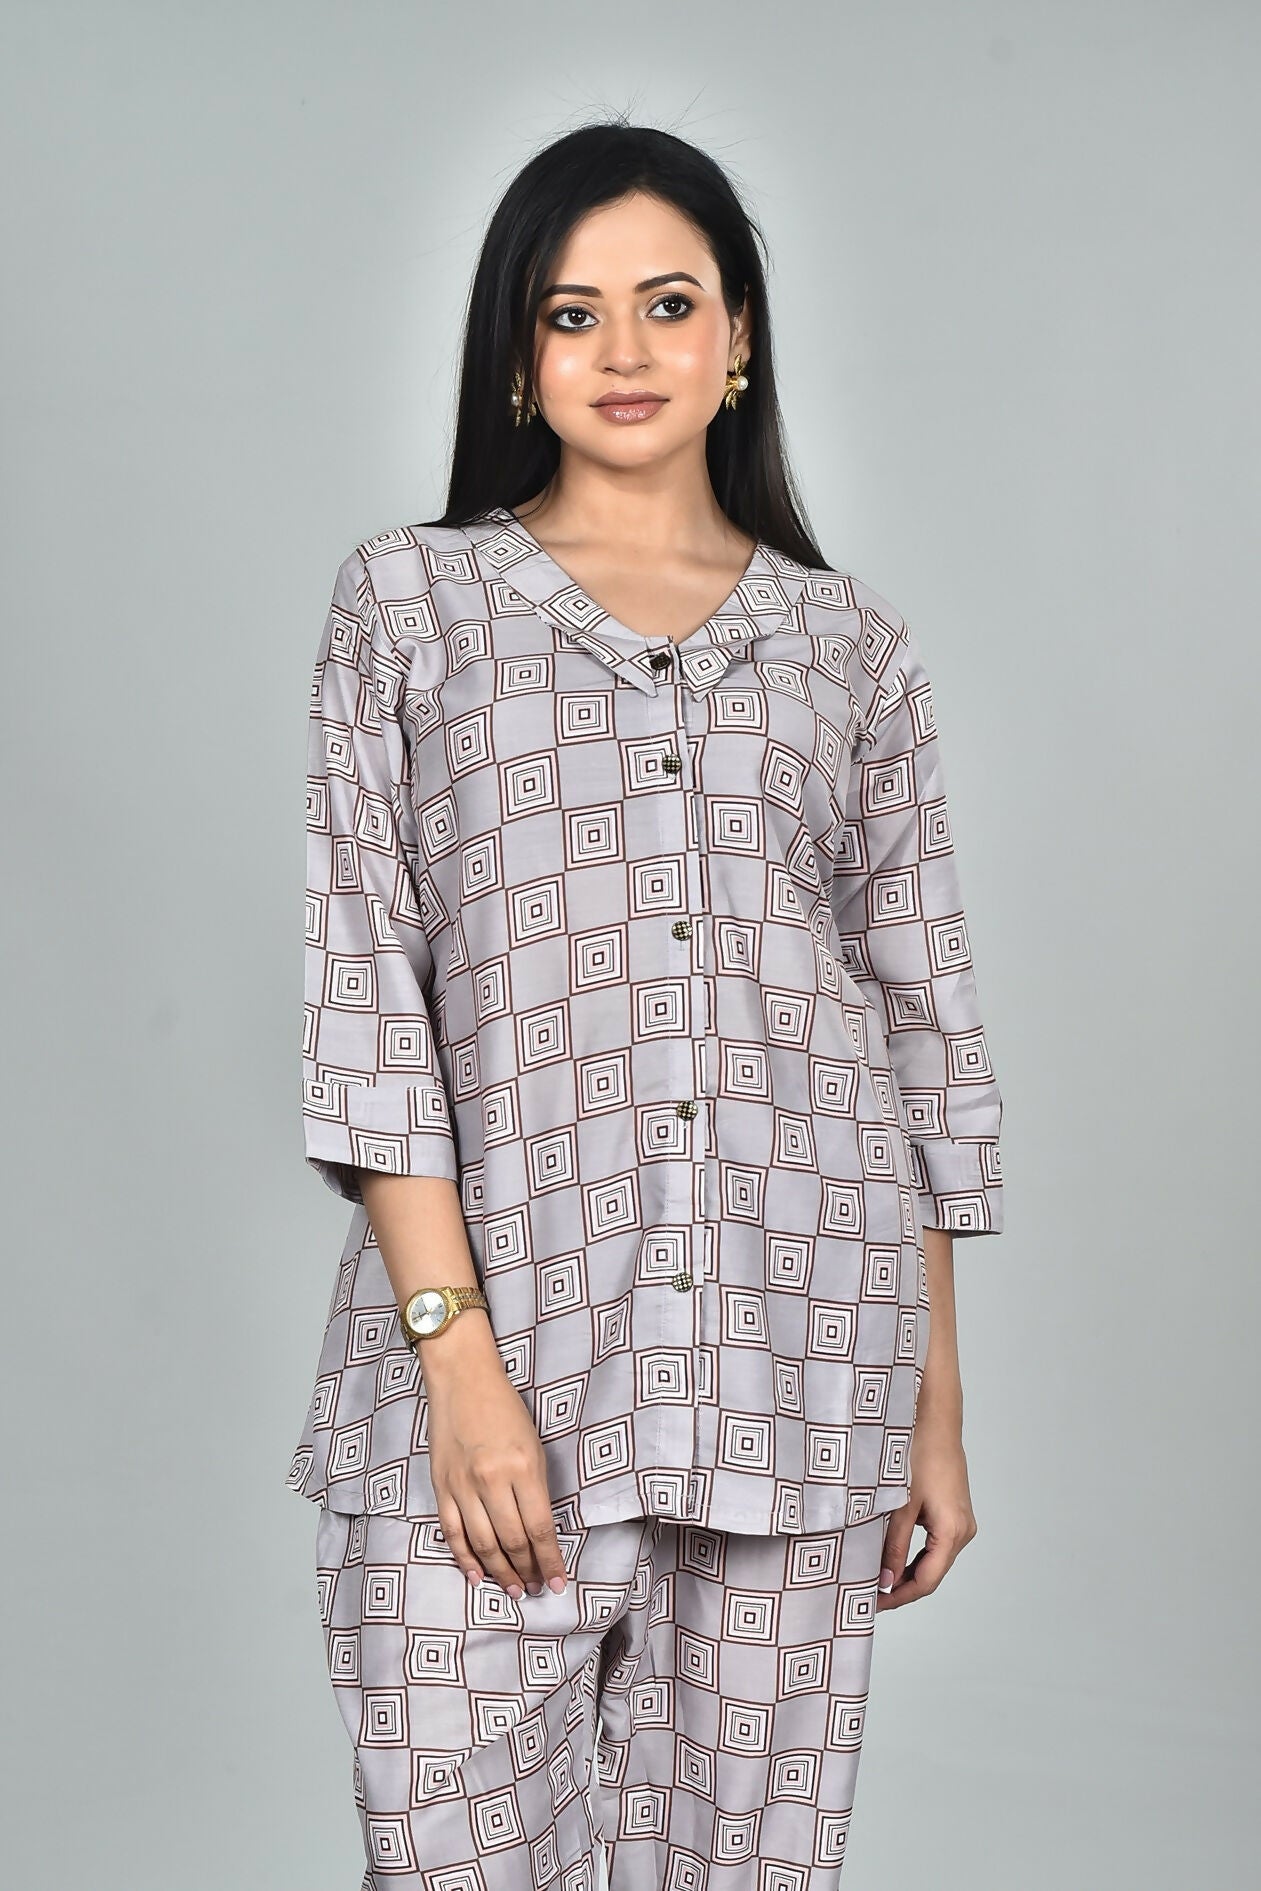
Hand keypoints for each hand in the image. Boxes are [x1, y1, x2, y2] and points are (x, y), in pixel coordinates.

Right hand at [420, 1318, 568, 1600]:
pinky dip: (464, 1558)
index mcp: (522, 1467)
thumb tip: (540, 1534)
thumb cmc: (505, 1408)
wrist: (462, 1379)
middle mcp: (491, 1479)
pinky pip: (452, 1532)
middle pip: (512, 1541)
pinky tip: (476, 1576)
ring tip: (513, 1589)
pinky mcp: (441, 1485)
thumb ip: (536, 1488)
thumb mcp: (533, 1444)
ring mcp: (462, 1484)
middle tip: (535, 1589)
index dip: (549, 1560)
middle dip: (527, 1571)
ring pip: (483, 1543)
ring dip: (500, 1572)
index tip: (557, 1582)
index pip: (539, 1528)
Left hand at [876, 1416, 977, 1611]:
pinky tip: (894, 1555)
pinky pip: (936, 1545)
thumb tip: (885, 1579)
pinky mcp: (955, 1513)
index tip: (874, 1603)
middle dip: (902, 1587)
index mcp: (953, 1532)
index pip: (925, 1581)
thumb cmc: (919, 1455)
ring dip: (908, 1571)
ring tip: (878, 1577)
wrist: (936, 1421)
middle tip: (871, 1594)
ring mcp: (962, 1523)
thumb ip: (893, 1545)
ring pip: (934, 1560)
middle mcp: (964, 1532)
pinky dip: (916, 1555)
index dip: (899, 1596)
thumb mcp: (901, 1504)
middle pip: (932, 1574)